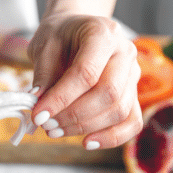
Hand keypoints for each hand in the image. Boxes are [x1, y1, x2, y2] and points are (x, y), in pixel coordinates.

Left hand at [27, 13, 141, 149]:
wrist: (77, 30)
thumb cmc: (60, 35)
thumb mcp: (45, 46)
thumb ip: (44, 74)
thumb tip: (39, 104)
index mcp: (102, 33)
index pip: (86, 72)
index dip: (61, 98)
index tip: (38, 115)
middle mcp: (124, 53)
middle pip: (108, 94)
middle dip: (74, 116)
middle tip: (47, 125)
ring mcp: (133, 74)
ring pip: (119, 110)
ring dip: (86, 127)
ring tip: (56, 131)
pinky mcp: (133, 94)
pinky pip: (132, 121)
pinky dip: (112, 137)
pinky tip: (87, 142)